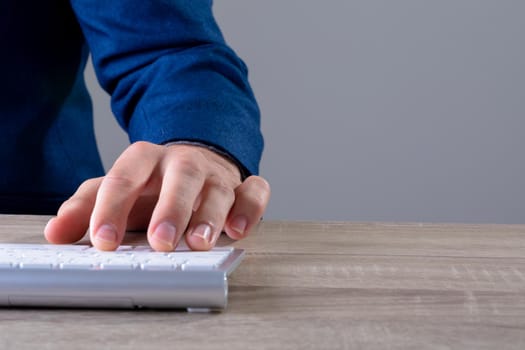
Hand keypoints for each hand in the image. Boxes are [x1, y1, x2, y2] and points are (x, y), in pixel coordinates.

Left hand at [44, 142, 269, 250]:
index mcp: (146, 159)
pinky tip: (238, 230)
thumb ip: (85, 208)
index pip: (126, 175)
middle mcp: (183, 163)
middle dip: (171, 209)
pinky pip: (255, 190)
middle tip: (160, 242)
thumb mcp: (116, 191)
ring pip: (219, 187)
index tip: (104, 241)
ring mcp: (215, 173)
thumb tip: (56, 234)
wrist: (193, 162)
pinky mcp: (242, 185)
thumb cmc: (152, 184)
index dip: (113, 207)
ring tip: (199, 242)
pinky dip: (251, 207)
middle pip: (180, 176)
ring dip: (210, 215)